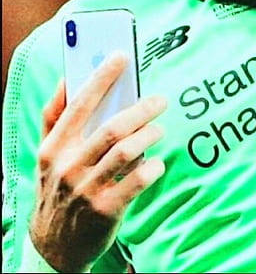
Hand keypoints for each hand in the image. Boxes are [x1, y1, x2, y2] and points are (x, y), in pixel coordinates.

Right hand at [28, 54, 166, 273]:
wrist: (54, 247)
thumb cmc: (55, 189)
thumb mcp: (47, 155)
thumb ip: (54, 116)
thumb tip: (65, 78)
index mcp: (55, 148)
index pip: (80, 104)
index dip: (102, 77)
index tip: (122, 56)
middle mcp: (69, 167)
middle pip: (113, 127)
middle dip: (142, 109)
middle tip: (160, 100)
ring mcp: (87, 190)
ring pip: (127, 151)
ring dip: (150, 134)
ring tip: (159, 129)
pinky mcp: (106, 210)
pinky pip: (137, 181)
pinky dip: (152, 167)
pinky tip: (156, 163)